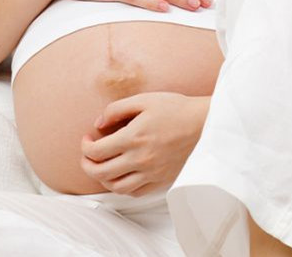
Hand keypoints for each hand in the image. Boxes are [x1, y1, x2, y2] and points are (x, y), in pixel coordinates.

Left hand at [79, 91, 209, 196]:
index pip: (95, 152)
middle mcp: (140, 159)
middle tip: (88, 155)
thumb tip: (98, 124)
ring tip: (102, 167)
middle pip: (100, 173)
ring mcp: (151, 173)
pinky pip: (135, 193)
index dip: (85, 146)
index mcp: (133, 137)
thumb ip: (116, 109)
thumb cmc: (176, 109)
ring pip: (116, 187)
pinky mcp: (162, 180)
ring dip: (102, 179)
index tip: (88, 138)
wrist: (206, 124)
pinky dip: (122, 187)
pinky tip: (122, 175)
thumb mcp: (144, 100)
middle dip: (86, 164)